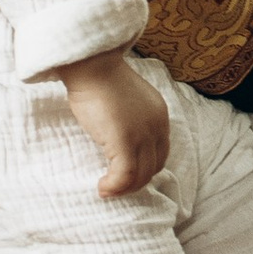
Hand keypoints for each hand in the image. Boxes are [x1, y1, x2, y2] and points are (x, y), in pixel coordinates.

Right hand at [57, 49, 168, 198]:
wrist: (92, 64)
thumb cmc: (100, 78)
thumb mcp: (125, 101)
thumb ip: (130, 119)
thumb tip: (117, 138)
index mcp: (159, 116)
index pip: (160, 153)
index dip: (144, 169)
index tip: (125, 174)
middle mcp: (157, 127)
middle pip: (153, 168)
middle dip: (134, 182)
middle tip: (114, 186)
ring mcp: (142, 134)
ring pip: (141, 175)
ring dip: (123, 188)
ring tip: (106, 189)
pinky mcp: (125, 141)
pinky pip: (124, 175)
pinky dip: (114, 186)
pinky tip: (102, 187)